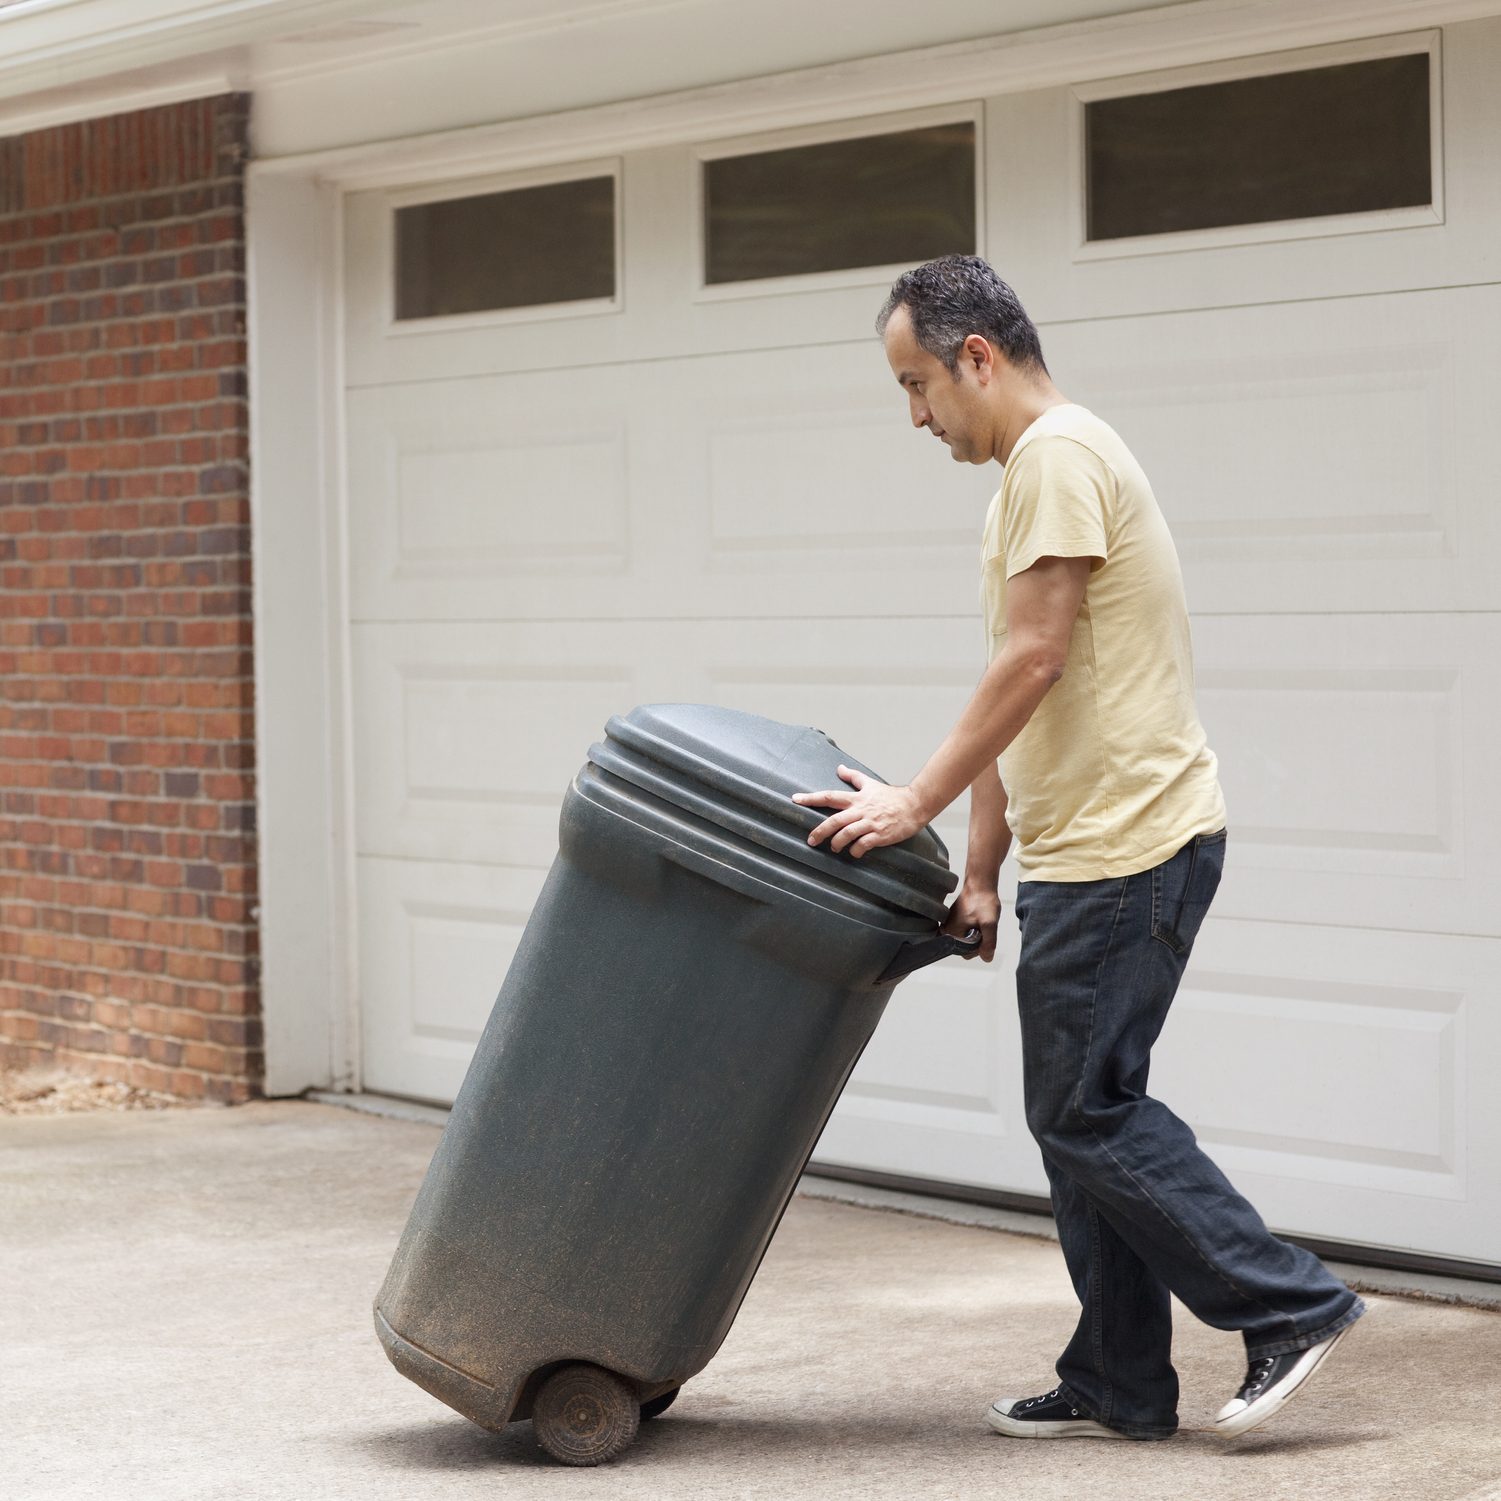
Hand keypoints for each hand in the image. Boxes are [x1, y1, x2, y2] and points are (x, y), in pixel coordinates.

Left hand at [791, 765, 928, 858]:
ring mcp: (870, 823)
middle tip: (811, 840)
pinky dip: (856, 851)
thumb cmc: (892, 796)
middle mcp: (860, 810)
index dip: (811, 798)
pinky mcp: (880, 835)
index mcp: (856, 799)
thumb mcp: (870, 784)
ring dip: (837, 843)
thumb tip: (839, 768)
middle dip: (820, 831)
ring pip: (847, 834)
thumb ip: (853, 777)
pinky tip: (854, 853)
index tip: (796, 799)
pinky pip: (863, 845)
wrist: (914, 805)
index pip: (829, 796)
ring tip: (834, 847)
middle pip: (835, 820)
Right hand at [943, 880, 1000, 961]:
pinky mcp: (953, 920)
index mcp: (951, 934)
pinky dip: (973, 927)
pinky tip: (977, 918)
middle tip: (982, 925)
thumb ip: (988, 944)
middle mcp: (946, 930)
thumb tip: (987, 958)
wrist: (980, 884)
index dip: (979, 947)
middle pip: (965, 948)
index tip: (983, 933)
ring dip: (976, 934)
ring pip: (966, 939)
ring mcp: (948, 924)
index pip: (966, 954)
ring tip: (979, 920)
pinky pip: (964, 931)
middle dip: (977, 940)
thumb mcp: (990, 924)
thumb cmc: (983, 901)